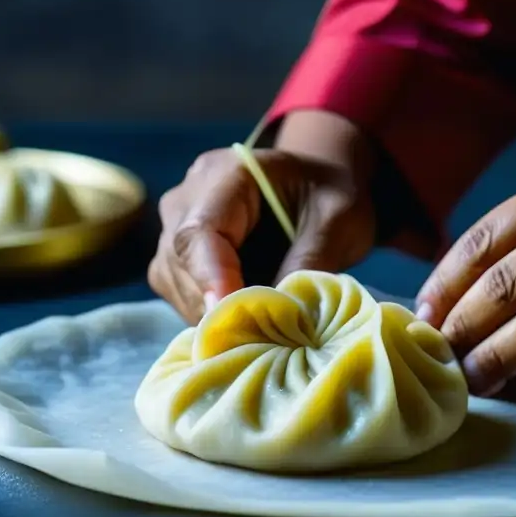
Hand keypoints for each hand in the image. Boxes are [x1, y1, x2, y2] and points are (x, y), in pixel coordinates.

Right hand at [149, 133, 375, 323]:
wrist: (318, 188)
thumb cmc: (330, 195)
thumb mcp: (339, 220)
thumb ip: (311, 260)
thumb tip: (282, 312)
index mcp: (226, 174)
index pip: (200, 232)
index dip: (212, 279)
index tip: (233, 317)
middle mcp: (187, 199)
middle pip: (181, 263)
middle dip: (217, 307)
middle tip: (262, 342)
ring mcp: (175, 229)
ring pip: (176, 285)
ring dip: (214, 317)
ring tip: (262, 336)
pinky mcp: (179, 261)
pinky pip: (182, 296)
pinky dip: (213, 318)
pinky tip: (249, 327)